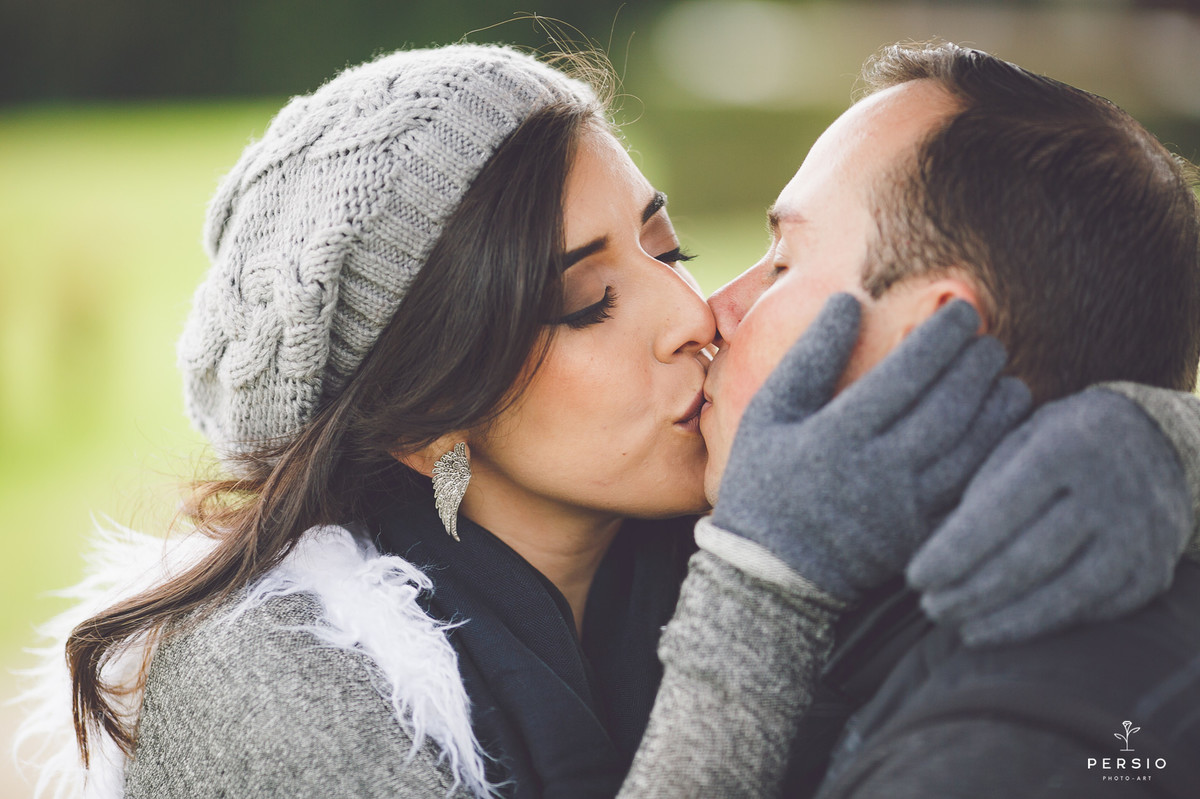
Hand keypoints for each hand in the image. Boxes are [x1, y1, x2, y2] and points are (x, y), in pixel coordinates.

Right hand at [711, 294, 1030, 601]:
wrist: (771, 574)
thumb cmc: (765, 483)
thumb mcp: (771, 414)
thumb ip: (810, 356)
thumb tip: (849, 301)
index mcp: (839, 435)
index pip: (909, 372)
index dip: (942, 337)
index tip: (961, 312)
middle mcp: (880, 471)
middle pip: (951, 405)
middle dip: (978, 365)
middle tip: (989, 339)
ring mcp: (908, 508)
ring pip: (974, 447)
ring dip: (998, 407)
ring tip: (1005, 379)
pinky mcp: (925, 536)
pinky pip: (976, 488)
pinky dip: (998, 455)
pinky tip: (1004, 432)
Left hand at [909, 387, 1192, 645]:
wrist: (1154, 442)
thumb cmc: (1059, 442)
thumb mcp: (1019, 442)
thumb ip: (983, 489)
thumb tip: (939, 551)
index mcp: (1064, 449)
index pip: (999, 512)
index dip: (954, 552)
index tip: (915, 577)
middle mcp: (1108, 494)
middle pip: (1029, 559)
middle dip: (972, 592)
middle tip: (930, 607)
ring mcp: (1138, 537)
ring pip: (1064, 594)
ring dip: (1006, 620)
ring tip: (961, 628)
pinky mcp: (1152, 572)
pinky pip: (1094, 609)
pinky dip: (1045, 623)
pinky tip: (1007, 628)